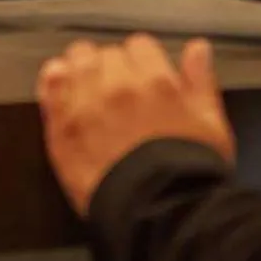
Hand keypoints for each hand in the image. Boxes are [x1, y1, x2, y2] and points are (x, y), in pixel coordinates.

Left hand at [38, 35, 235, 215]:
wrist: (158, 215)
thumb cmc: (188, 175)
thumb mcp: (210, 125)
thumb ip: (200, 82)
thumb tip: (197, 49)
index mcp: (155, 81)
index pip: (139, 45)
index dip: (141, 60)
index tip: (142, 75)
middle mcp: (116, 86)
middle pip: (105, 54)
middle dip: (112, 67)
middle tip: (117, 90)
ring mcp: (85, 105)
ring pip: (75, 62)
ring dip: (82, 70)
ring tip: (89, 90)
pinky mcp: (61, 128)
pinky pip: (49, 86)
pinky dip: (54, 82)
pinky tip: (62, 90)